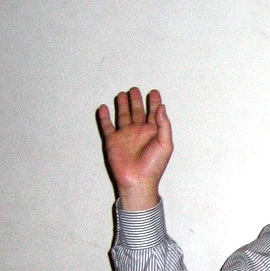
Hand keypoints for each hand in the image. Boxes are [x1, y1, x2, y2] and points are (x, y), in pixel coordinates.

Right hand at [97, 88, 172, 210]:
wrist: (138, 181)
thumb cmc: (154, 166)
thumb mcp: (165, 144)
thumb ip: (164, 125)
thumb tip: (162, 107)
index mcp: (152, 132)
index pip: (153, 113)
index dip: (154, 102)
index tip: (154, 92)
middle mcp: (138, 132)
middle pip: (137, 111)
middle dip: (136, 100)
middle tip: (135, 89)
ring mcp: (125, 136)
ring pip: (122, 116)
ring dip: (122, 105)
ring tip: (121, 94)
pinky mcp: (113, 141)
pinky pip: (107, 126)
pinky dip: (104, 117)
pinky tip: (104, 108)